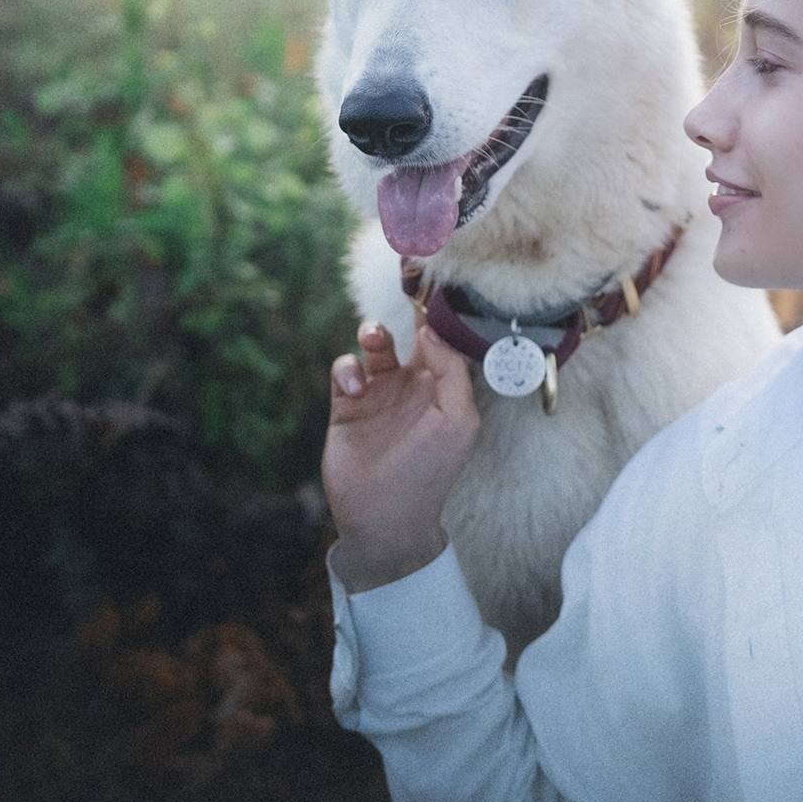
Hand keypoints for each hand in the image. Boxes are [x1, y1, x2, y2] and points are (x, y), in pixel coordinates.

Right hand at [323, 321, 480, 591]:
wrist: (385, 515)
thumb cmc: (430, 471)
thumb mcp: (457, 422)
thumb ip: (452, 373)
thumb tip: (434, 333)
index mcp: (442, 388)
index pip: (442, 342)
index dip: (437, 317)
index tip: (430, 286)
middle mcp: (411, 386)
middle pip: (407, 336)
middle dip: (403, 317)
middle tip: (400, 302)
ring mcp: (378, 395)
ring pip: (374, 347)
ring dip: (372, 334)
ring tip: (372, 342)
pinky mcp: (347, 407)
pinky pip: (345, 370)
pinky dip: (348, 369)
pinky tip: (355, 387)